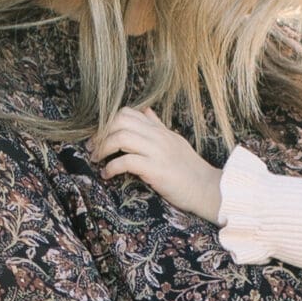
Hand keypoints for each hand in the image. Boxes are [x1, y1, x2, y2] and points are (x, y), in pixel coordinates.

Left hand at [89, 107, 225, 222]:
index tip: (100, 138)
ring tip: (97, 161)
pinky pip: (127, 162)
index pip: (128, 113)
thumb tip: (146, 111)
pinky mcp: (156, 170)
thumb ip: (158, 126)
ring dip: (103, 148)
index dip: (108, 123)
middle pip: (120, 121)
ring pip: (121, 137)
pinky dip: (112, 167)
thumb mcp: (175, 142)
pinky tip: (108, 175)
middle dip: (101, 134)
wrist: (208, 189)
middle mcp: (158, 137)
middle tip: (93, 149)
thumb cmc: (190, 169)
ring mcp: (158, 152)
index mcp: (160, 130)